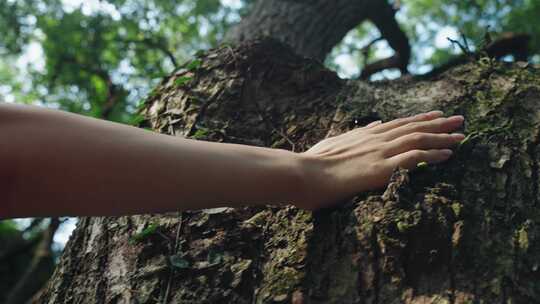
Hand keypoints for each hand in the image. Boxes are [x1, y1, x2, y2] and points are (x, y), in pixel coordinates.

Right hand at [295, 111, 463, 209]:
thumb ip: (354, 134)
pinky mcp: (380, 169)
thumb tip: (371, 124)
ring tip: (462, 136)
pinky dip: (433, 154)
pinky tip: (448, 155)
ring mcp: (379, 153)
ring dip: (442, 137)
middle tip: (460, 120)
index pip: (399, 123)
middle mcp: (375, 139)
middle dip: (439, 123)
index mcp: (365, 134)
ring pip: (418, 139)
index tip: (437, 115)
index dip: (420, 119)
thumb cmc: (312, 163)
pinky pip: (413, 158)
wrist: (302, 173)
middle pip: (413, 127)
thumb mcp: (334, 142)